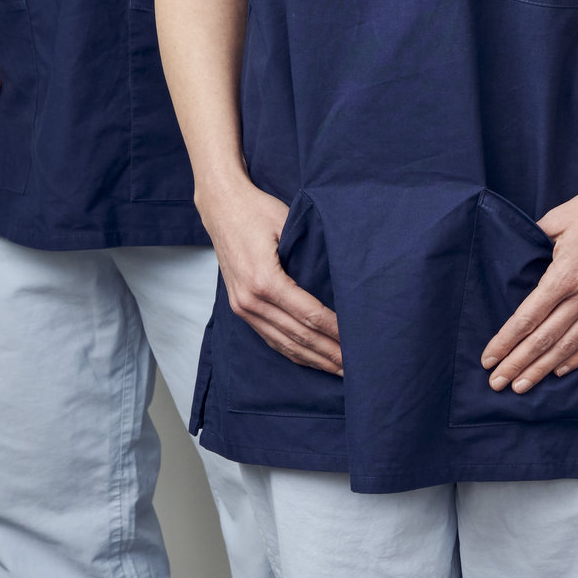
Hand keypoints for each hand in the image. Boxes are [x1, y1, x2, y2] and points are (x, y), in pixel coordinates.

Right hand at [199, 177, 342, 375]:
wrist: (221, 207)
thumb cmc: (257, 210)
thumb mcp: (288, 224)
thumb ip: (309, 253)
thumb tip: (342, 278)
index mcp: (264, 281)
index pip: (308, 314)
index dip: (334, 331)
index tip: (356, 343)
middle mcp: (251, 300)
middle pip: (298, 336)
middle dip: (328, 353)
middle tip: (356, 368)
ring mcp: (243, 307)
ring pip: (283, 343)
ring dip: (312, 359)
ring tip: (338, 370)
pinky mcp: (240, 308)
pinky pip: (269, 337)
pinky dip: (292, 352)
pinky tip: (310, 360)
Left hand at [481, 173, 577, 393]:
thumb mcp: (560, 218)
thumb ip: (536, 239)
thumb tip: (521, 252)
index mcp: (565, 275)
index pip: (527, 317)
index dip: (506, 340)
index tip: (489, 358)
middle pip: (543, 339)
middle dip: (517, 364)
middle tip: (496, 383)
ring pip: (568, 346)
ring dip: (542, 368)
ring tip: (522, 386)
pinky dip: (576, 357)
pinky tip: (560, 370)